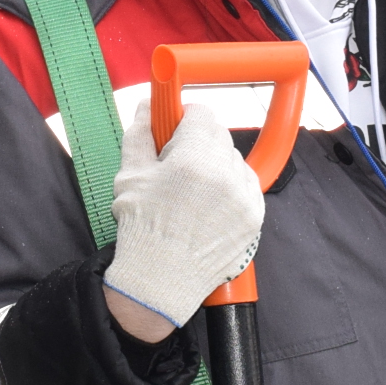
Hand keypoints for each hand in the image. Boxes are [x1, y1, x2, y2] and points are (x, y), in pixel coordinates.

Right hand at [103, 96, 265, 332]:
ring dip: (216, 166)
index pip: (201, 113)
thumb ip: (140, 132)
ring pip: (234, 161)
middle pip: (219, 135)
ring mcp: (244, 197)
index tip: (175, 129)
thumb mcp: (130, 175)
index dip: (184, 118)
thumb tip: (148, 104)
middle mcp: (226, 175)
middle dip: (199, 143)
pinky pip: (246, 186)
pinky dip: (230, 190)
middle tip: (176, 166)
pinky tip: (207, 207)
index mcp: (194, 159)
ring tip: (191, 194)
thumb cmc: (142, 228)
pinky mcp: (254, 216)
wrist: (161, 280)